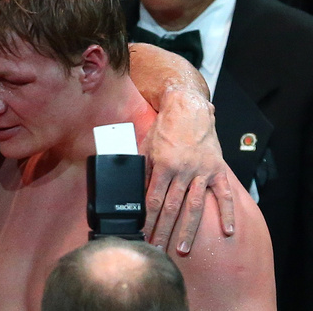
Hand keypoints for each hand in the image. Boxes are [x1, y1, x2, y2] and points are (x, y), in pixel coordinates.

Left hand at [140, 87, 233, 253]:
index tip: (141, 235)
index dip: (147, 220)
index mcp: (163, 165)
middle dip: (162, 231)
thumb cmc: (164, 128)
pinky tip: (227, 231)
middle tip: (156, 250)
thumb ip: (142, 170)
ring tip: (182, 248)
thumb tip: (133, 192)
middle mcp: (183, 171)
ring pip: (194, 207)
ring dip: (187, 230)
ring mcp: (201, 172)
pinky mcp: (217, 170)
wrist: (188, 109)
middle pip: (171, 208)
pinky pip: (223, 195)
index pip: (153, 200)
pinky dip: (226, 213)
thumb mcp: (146, 147)